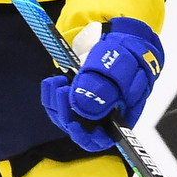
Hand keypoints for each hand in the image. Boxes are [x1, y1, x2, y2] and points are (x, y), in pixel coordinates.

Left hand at [40, 18, 164, 151]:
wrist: (118, 36)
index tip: (74, 125)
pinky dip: (51, 93)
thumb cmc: (125, 54)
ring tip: (59, 81)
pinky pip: (56, 104)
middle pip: (79, 129)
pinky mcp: (73, 94)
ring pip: (64, 116)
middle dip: (65, 113)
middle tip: (63, 90)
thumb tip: (85, 109)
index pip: (103, 139)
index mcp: (121, 115)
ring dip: (55, 101)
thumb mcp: (117, 67)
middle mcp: (103, 115)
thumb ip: (103, 89)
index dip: (87, 138)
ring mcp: (87, 105)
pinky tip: (53, 81)